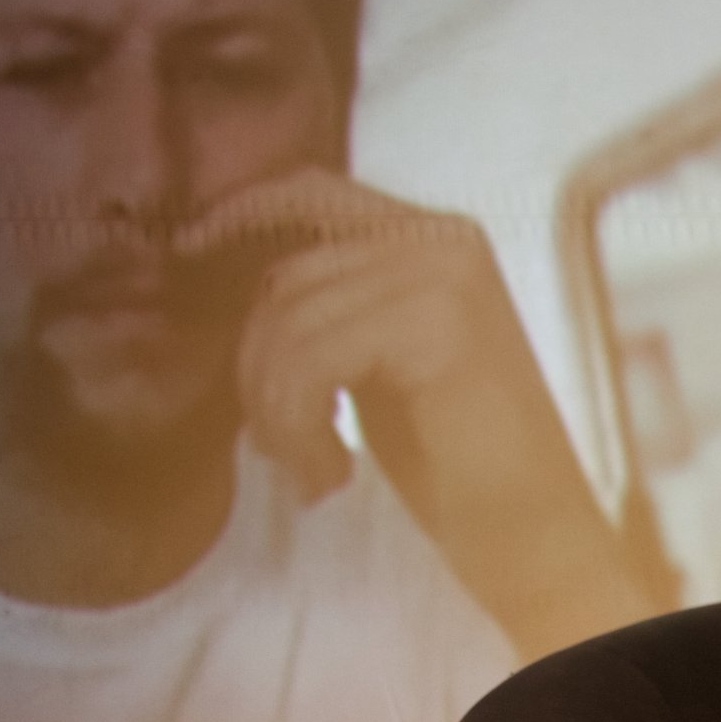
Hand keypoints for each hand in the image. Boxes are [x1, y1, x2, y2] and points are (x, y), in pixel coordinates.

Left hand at [181, 166, 663, 654]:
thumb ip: (331, 305)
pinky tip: (332, 474)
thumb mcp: (379, 359)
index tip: (186, 253)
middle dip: (256, 369)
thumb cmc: (456, 456)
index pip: (312, 191)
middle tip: (283, 446)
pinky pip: (311, 361)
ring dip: (277, 415)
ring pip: (287, 323)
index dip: (240, 213)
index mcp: (435, 236)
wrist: (534, 530)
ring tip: (313, 468)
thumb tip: (224, 279)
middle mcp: (443, 238)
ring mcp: (444, 274)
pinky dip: (301, 431)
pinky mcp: (439, 324)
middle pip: (284, 274)